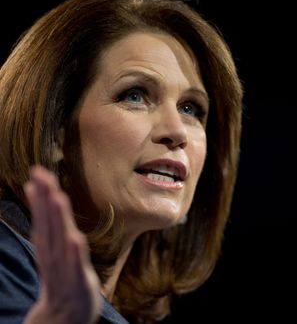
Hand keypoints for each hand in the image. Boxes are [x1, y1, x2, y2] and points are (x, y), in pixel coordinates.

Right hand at [23, 166, 100, 323]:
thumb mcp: (50, 242)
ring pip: (60, 240)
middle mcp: (53, 252)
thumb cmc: (59, 271)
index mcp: (48, 242)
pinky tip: (75, 240)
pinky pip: (76, 267)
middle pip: (49, 223)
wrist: (63, 315)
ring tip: (56, 198)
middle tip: (41, 174)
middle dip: (46, 198)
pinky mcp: (78, 282)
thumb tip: (34, 188)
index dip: (40, 193)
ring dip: (57, 220)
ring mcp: (65, 267)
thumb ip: (44, 216)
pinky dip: (74, 254)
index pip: (43, 215)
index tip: (37, 171)